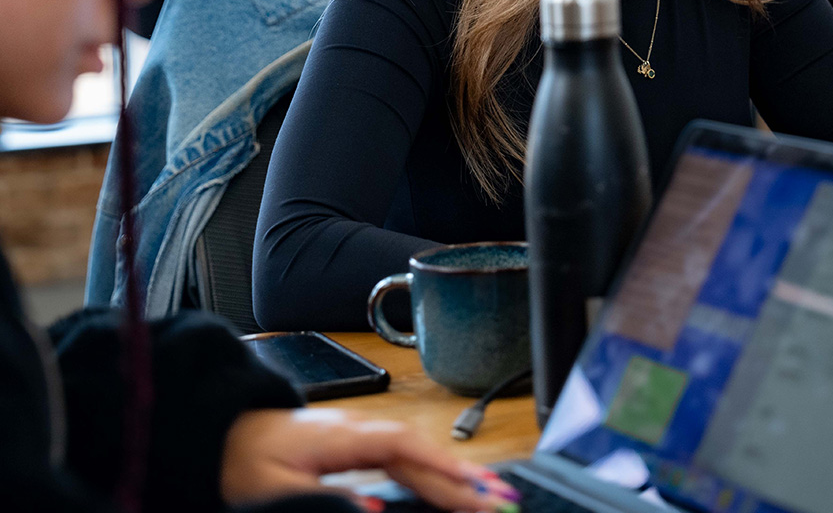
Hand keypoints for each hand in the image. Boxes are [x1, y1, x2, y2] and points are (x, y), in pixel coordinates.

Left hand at [220, 407, 521, 509]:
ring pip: (416, 454)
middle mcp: (359, 431)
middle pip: (419, 452)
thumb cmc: (247, 461)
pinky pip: (404, 458)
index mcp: (342, 436)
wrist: (231, 433)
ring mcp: (362, 436)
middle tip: (499, 501)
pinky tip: (450, 487)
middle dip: (460, 477)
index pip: (402, 448)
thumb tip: (375, 507)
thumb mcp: (274, 490)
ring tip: (489, 495)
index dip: (440, 467)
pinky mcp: (360, 447)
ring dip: (452, 474)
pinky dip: (432, 472)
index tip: (471, 488)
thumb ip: (323, 501)